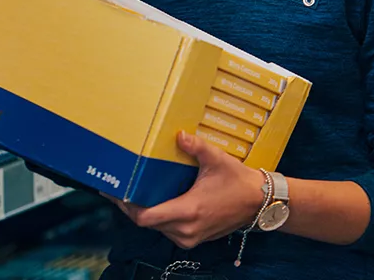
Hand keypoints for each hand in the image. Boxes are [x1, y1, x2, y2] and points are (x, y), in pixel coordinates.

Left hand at [107, 131, 265, 249]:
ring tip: (132, 192)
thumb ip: (196, 147)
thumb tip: (179, 134)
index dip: (126, 205)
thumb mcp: (217, 160)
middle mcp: (186, 229)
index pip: (146, 217)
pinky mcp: (193, 239)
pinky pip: (167, 230)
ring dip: (144, 212)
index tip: (114, 191)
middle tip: (117, 187)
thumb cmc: (238, 182)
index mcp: (189, 211)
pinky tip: (153, 200)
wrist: (259, 203)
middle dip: (131, 206)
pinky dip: (158, 217)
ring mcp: (189, 237)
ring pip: (156, 227)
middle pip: (146, 222)